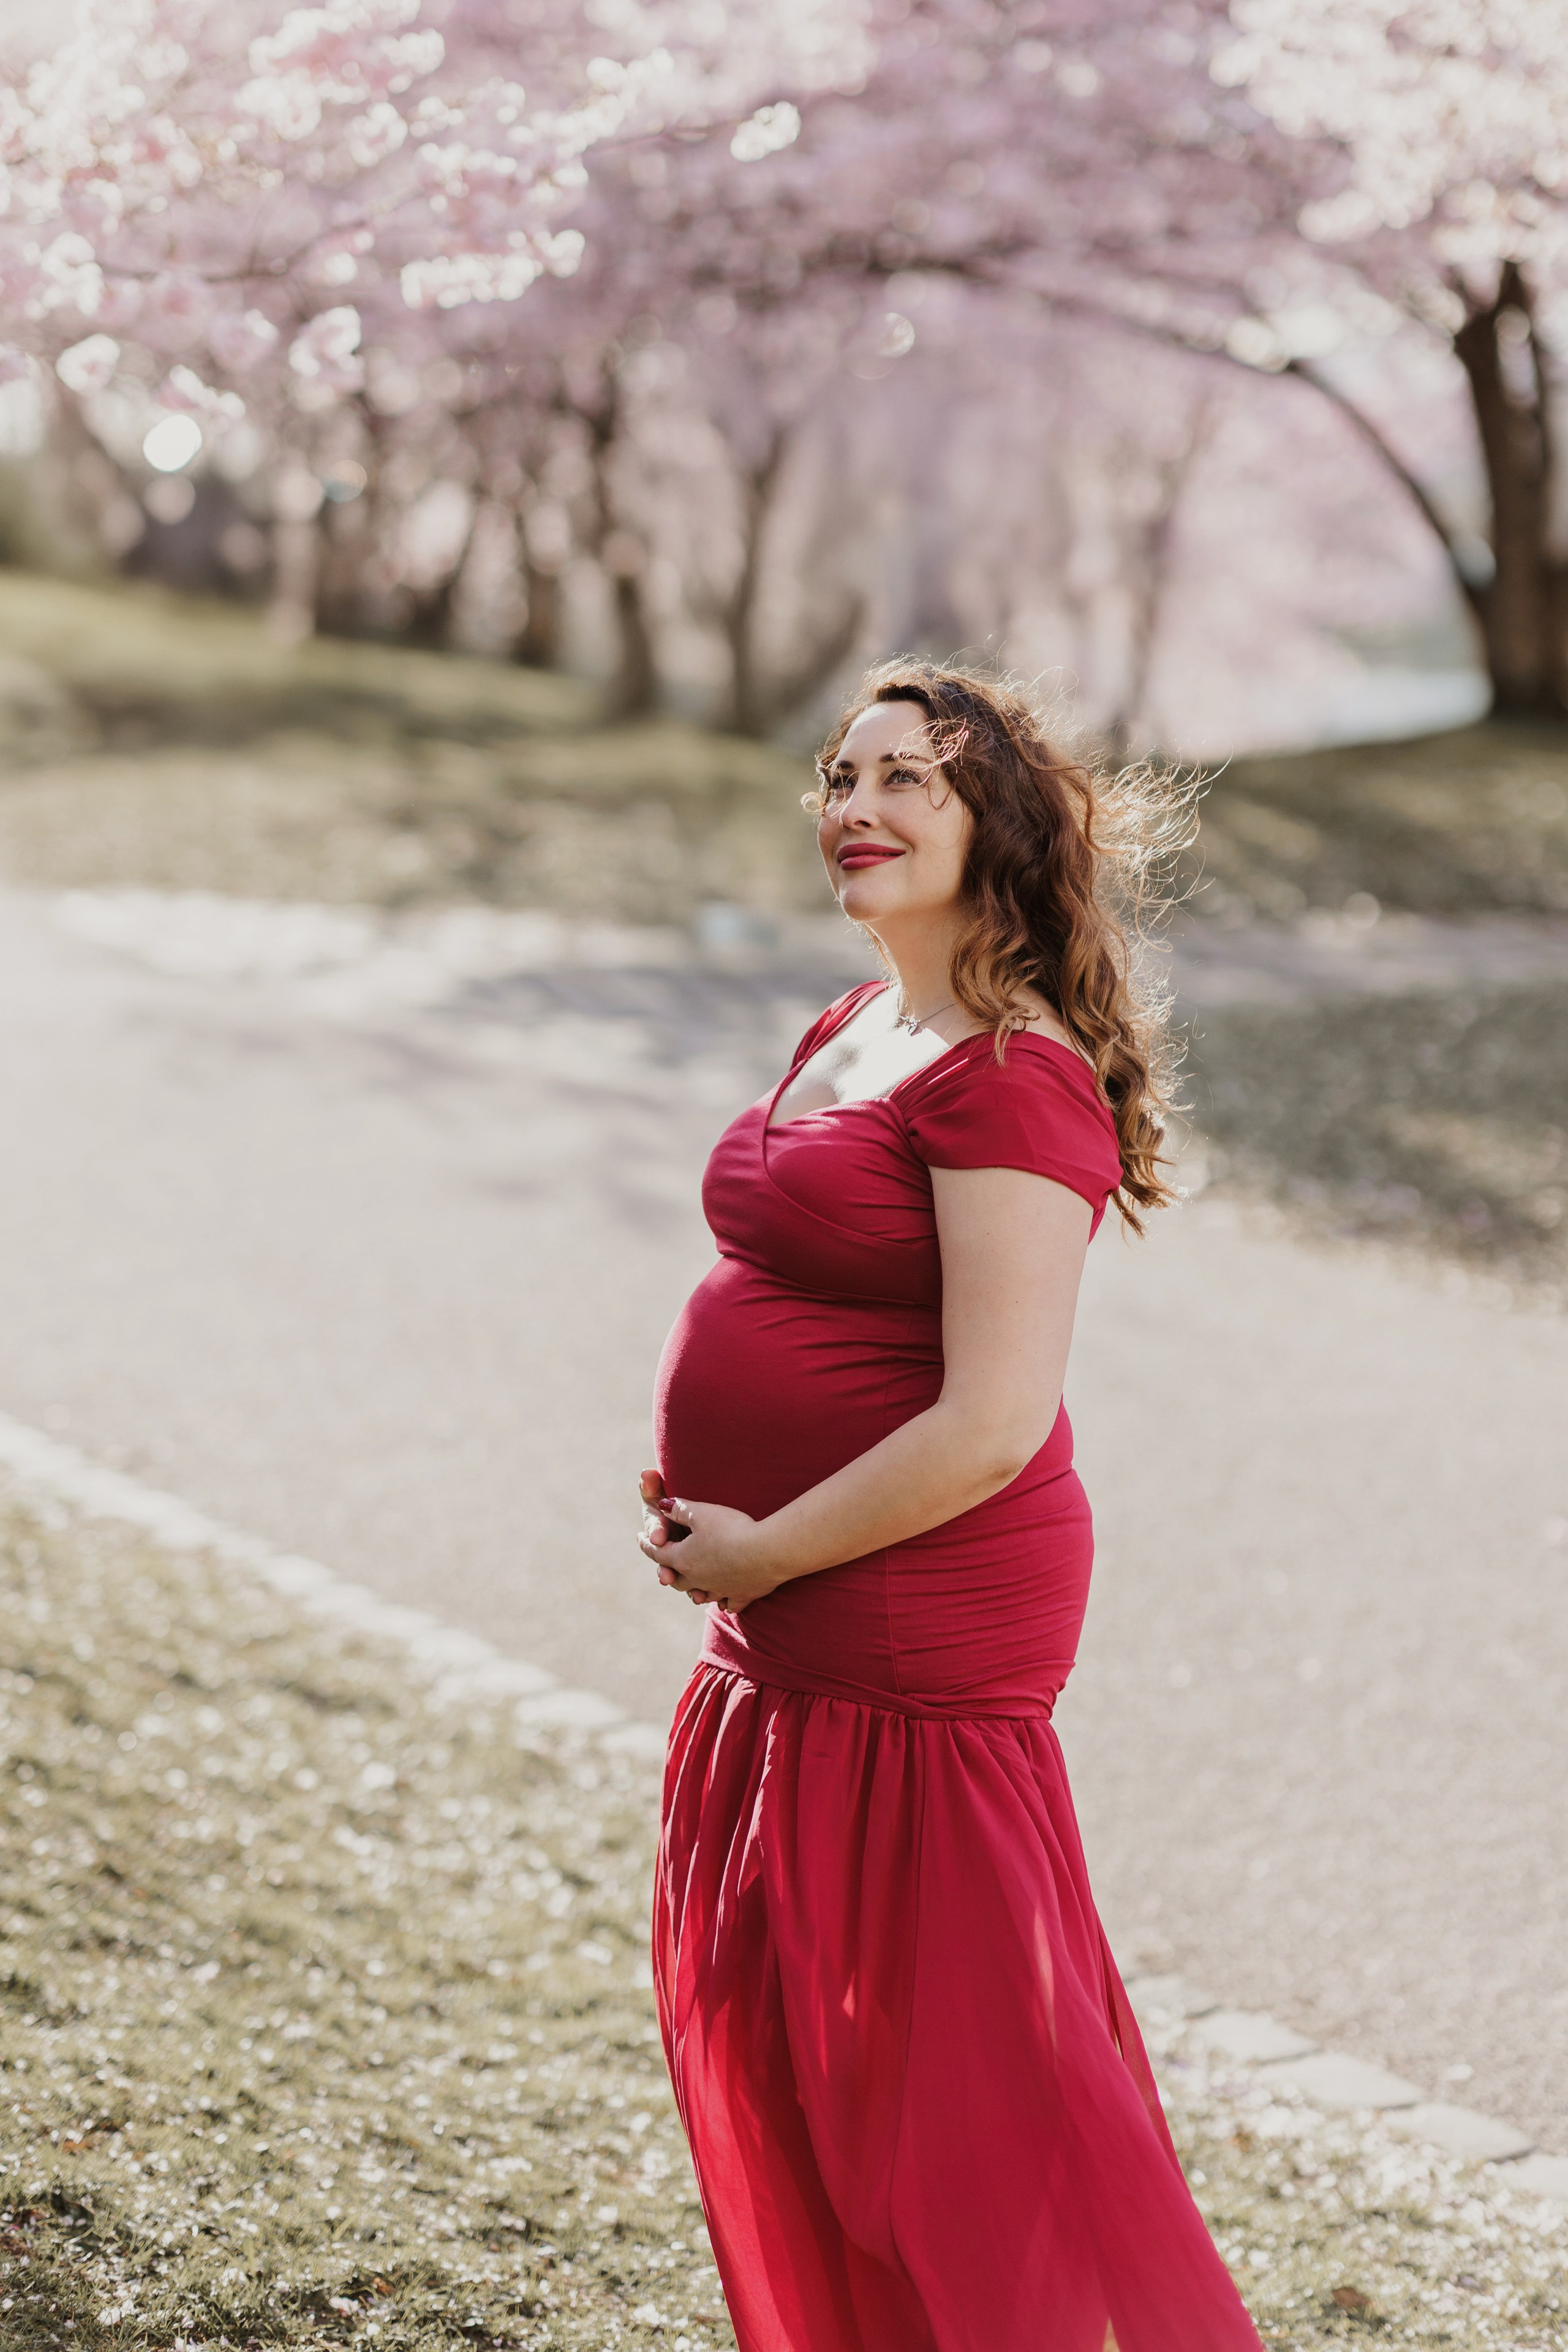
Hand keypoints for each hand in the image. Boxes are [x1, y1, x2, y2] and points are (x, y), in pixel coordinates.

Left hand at [636, 1470, 778, 1611]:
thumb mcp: (700, 1512)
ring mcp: (720, 1590)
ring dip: (695, 1590)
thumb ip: (679, 1509)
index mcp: (683, 1559)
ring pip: (701, 1594)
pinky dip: (723, 1602)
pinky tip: (724, 1602)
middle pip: (676, 1579)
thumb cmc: (731, 1529)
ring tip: (693, 1588)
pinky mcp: (742, 1595)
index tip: (640, 1538)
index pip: (657, 1553)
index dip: (646, 1544)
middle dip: (668, 1571)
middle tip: (665, 1566)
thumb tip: (661, 1505)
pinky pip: (728, 1603)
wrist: (767, 1552)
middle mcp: (697, 1579)